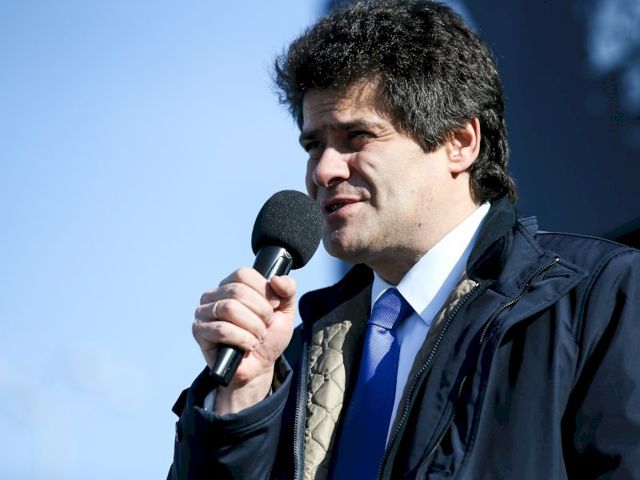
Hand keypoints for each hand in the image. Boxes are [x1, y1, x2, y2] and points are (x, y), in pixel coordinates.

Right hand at [192, 267, 295, 412]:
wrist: (260, 365)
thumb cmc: (269, 335)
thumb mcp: (285, 310)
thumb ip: (288, 289)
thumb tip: (276, 279)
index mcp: (233, 284)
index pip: (243, 274)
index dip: (263, 290)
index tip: (274, 305)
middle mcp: (214, 295)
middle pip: (237, 291)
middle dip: (260, 311)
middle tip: (265, 326)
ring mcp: (204, 312)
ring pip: (229, 308)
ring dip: (252, 326)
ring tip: (258, 336)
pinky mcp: (199, 332)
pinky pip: (221, 330)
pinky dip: (242, 338)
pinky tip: (249, 345)